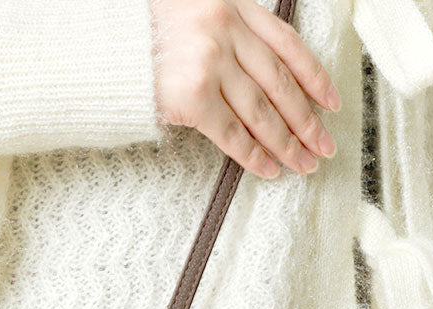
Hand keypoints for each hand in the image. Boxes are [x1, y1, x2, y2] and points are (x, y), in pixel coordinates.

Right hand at [150, 0, 339, 177]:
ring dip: (287, 143)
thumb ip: (227, 33)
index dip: (314, 77)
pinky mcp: (192, 96)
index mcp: (232, 5)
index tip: (331, 103)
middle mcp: (225, 30)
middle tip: (325, 145)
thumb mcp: (193, 14)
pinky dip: (255, 155)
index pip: (287, 45)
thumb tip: (262, 79)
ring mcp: (210, 63)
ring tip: (303, 163)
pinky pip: (233, 133)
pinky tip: (270, 168)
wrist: (101, 48)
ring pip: (262, 111)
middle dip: (308, 120)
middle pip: (280, 83)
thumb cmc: (142, 37)